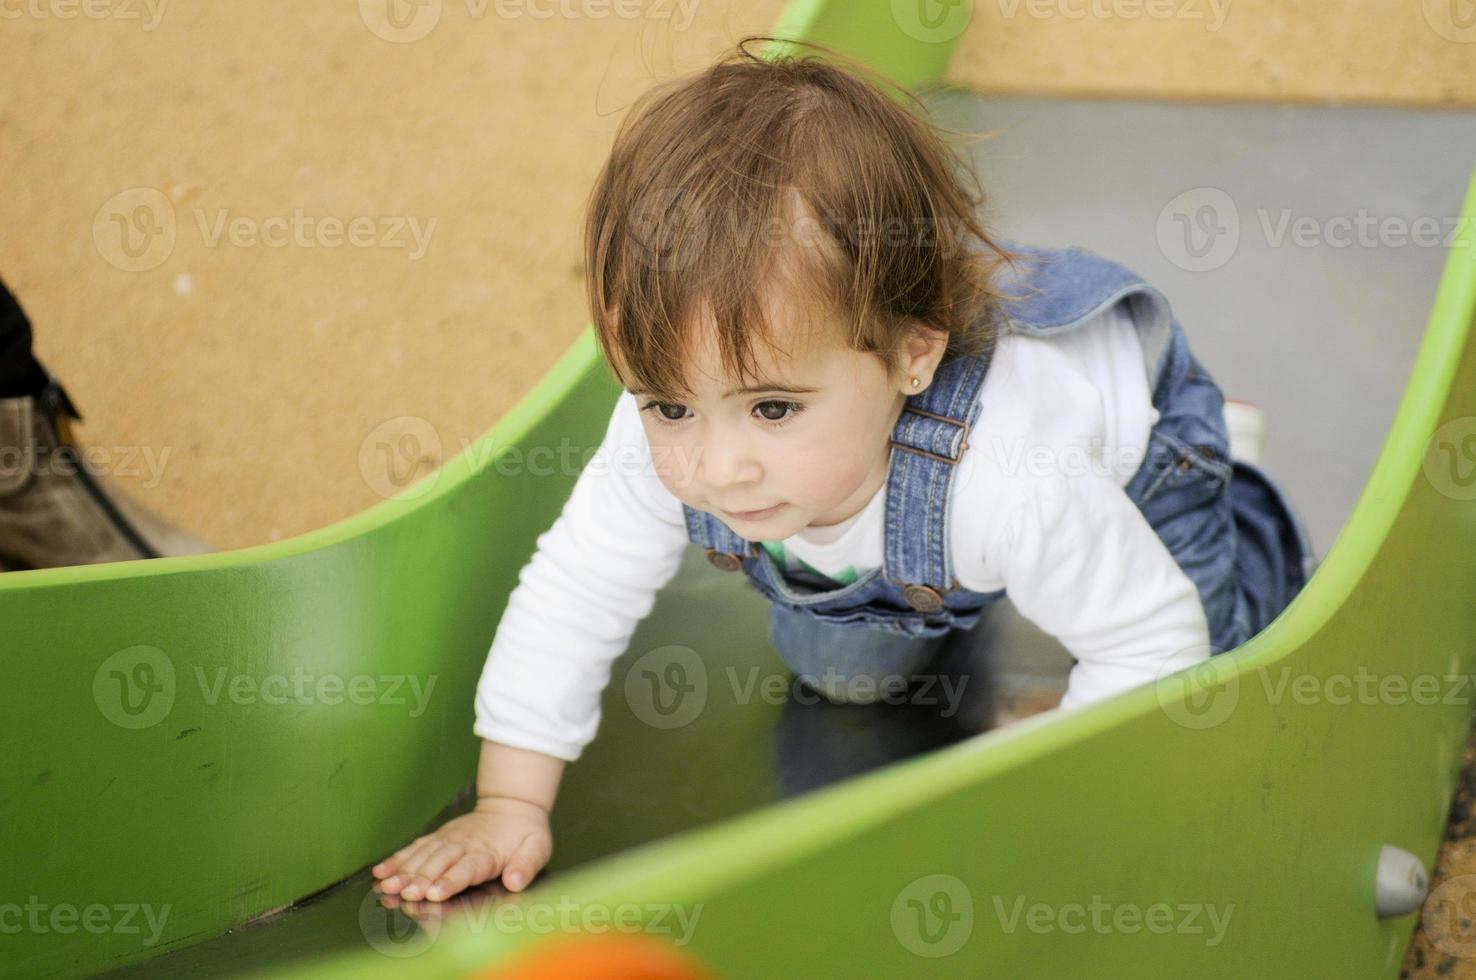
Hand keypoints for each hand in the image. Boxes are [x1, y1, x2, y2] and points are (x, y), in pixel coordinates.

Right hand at [371, 797, 552, 901]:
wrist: (512, 806)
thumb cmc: (526, 834)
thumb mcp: (538, 848)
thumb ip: (527, 865)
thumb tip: (515, 881)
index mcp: (487, 852)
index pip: (466, 868)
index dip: (450, 880)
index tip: (435, 893)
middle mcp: (464, 845)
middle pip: (439, 862)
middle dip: (420, 878)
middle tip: (404, 893)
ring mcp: (448, 839)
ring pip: (422, 855)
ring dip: (403, 870)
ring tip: (385, 885)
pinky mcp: (438, 837)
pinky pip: (416, 847)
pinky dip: (397, 858)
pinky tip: (381, 871)